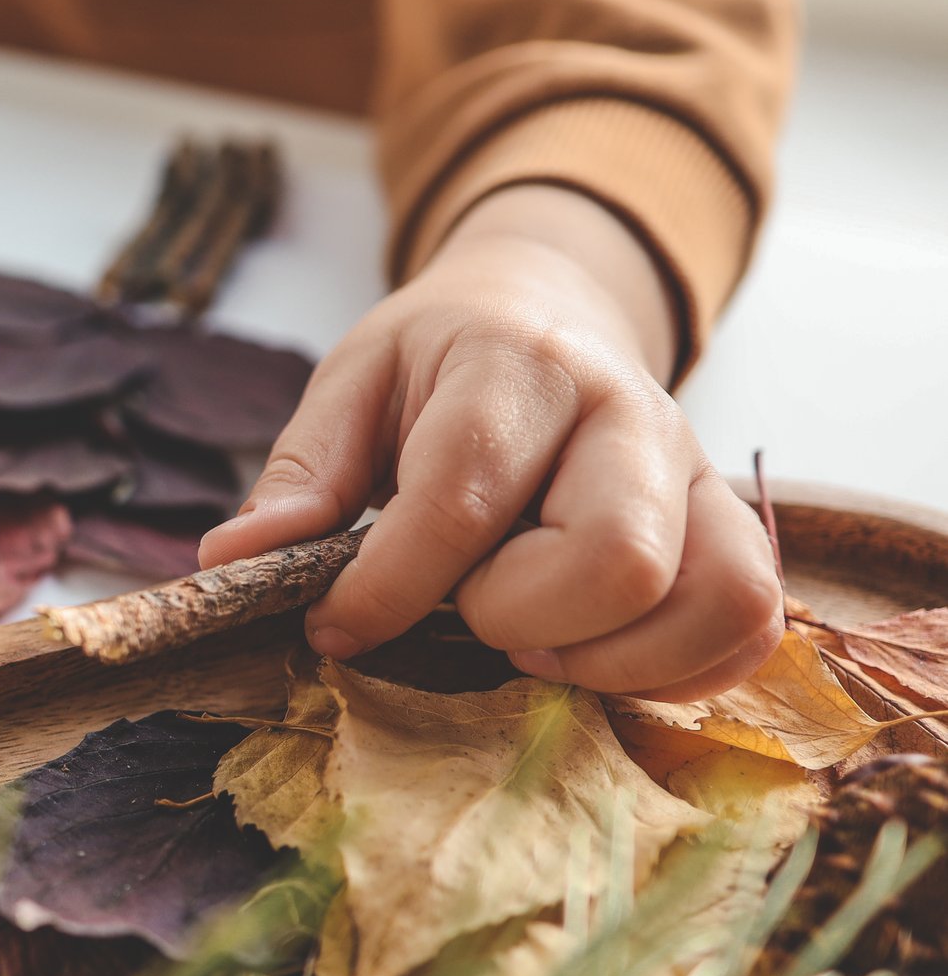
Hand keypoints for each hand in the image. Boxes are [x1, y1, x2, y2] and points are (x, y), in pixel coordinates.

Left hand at [199, 183, 782, 699]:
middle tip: (465, 614)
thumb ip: (299, 476)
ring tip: (532, 640)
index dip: (391, 586)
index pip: (463, 494)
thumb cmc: (438, 360)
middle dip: (518, 619)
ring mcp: (698, 471)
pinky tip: (595, 654)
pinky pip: (748, 624)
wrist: (546, 306)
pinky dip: (676, 669)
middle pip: (615, 557)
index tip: (333, 627)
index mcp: (515, 365)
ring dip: (607, 657)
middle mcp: (629, 414)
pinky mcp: (733, 525)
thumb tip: (227, 561)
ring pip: (710, 597)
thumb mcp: (350, 384)